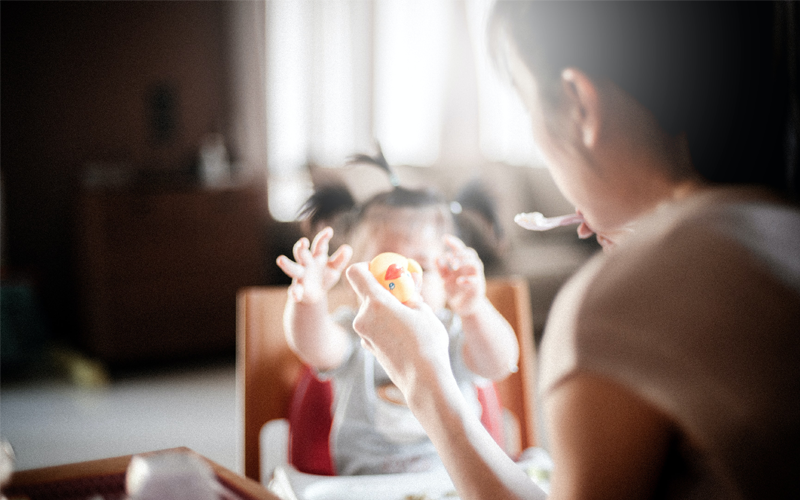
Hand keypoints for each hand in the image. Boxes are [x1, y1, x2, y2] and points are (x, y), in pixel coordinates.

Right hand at [276, 227, 352, 303]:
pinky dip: (294, 292)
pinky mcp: (298, 289)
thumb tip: (347, 248)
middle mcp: (306, 263)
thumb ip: (340, 259)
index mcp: (316, 256)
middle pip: (302, 253)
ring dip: (287, 264)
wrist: (315, 295)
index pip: (319, 245)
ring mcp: (301, 276)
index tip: (329, 231)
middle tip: (303, 242)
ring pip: (292, 268)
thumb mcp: (334, 269)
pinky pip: (294, 290)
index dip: (323, 238)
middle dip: (301, 248)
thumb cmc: (324, 276)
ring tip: (280, 259)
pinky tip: (295, 295)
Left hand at [346, 262, 451, 395]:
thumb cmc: (427, 343)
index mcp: (376, 303)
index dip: (367, 267)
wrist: (423, 381)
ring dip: (386, 308)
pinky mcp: (368, 347)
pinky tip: (404, 332)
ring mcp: (363, 334)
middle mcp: (363, 317)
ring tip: (410, 316)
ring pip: (371, 310)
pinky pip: (373, 326)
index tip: (384, 271)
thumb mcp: (423, 311)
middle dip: (383, 289)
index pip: (356, 273)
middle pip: (365, 292)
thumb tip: (408, 280)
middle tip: (404, 293)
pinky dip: (385, 323)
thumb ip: (410, 293)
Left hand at [437, 235, 486, 315]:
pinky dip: (467, 280)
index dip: (454, 243)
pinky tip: (458, 281)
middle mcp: (471, 268)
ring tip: (453, 266)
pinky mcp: (478, 288)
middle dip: (459, 253)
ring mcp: (476, 277)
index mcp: (463, 264)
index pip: (460, 249)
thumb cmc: (455, 291)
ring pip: (476, 264)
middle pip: (470, 253)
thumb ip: (441, 269)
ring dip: (464, 262)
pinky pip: (475, 281)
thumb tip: (436, 257)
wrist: (464, 307)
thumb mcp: (445, 279)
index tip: (444, 238)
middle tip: (449, 258)